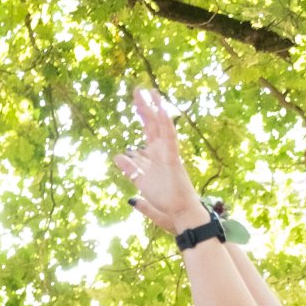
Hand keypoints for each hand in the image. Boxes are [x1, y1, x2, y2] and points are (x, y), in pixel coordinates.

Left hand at [115, 89, 204, 233]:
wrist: (182, 215)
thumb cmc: (168, 206)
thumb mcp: (143, 189)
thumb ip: (133, 178)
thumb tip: (122, 171)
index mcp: (156, 159)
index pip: (147, 133)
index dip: (142, 118)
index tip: (136, 103)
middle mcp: (163, 154)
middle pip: (152, 126)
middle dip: (145, 108)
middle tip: (138, 90)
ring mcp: (168, 155)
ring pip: (161, 128)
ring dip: (155, 109)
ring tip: (149, 92)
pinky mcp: (173, 160)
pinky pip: (169, 139)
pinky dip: (166, 124)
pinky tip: (161, 110)